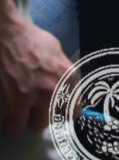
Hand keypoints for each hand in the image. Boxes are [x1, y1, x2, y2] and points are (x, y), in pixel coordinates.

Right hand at [0, 2, 74, 132]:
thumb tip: (66, 97)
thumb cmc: (30, 40)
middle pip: (41, 123)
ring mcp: (22, 98)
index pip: (71, 112)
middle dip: (33, 117)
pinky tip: (3, 100)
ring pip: (18, 126)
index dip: (60, 113)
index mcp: (65, 78)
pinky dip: (2, 113)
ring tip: (13, 105)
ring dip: (15, 119)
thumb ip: (63, 77)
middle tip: (28, 107)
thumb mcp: (57, 55)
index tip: (53, 112)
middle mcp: (47, 91)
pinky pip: (2, 119)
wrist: (5, 33)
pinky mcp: (2, 102)